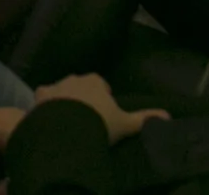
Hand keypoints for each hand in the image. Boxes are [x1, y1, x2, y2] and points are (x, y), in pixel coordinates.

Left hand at [33, 74, 169, 145]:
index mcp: (95, 81)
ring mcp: (55, 86)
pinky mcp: (40, 97)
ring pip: (59, 90)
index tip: (104, 107)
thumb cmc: (100, 122)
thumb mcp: (125, 123)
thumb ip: (144, 117)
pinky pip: (42, 99)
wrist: (68, 128)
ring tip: (66, 120)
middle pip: (79, 84)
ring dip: (62, 100)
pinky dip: (44, 106)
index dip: (102, 93)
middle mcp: (74, 78)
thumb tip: (168, 115)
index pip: (100, 82)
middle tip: (85, 116)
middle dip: (81, 95)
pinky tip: (48, 120)